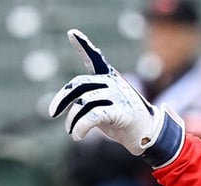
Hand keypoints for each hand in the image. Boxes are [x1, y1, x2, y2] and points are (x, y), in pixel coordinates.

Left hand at [48, 29, 183, 167]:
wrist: (148, 136)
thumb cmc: (123, 121)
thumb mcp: (103, 108)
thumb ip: (86, 102)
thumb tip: (62, 107)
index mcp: (109, 79)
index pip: (95, 59)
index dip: (83, 46)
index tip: (72, 34)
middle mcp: (113, 83)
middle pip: (79, 85)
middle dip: (62, 99)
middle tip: (52, 113)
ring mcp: (119, 96)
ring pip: (84, 103)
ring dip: (73, 120)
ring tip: (72, 132)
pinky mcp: (122, 112)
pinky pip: (92, 116)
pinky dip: (81, 127)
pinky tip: (78, 136)